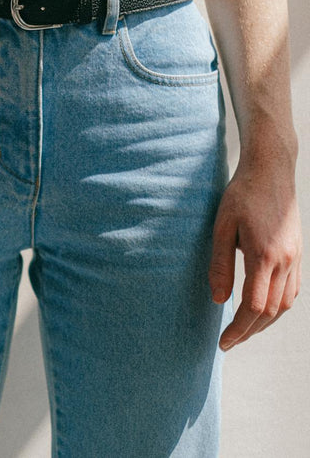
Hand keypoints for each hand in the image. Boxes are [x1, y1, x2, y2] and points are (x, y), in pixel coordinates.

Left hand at [209, 155, 301, 349]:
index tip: (223, 342)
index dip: (238, 328)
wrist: (271, 172)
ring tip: (243, 332)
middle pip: (270, 311)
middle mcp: (285, 261)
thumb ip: (220, 264)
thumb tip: (217, 299)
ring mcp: (295, 258)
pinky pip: (292, 290)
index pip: (253, 306)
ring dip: (264, 322)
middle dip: (249, 331)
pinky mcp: (297, 254)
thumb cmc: (241, 196)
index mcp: (264, 256)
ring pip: (285, 304)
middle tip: (229, 343)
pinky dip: (277, 307)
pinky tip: (262, 311)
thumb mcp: (222, 227)